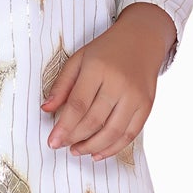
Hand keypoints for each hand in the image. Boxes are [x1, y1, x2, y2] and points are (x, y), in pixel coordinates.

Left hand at [40, 4, 175, 157]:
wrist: (142, 39)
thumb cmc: (106, 50)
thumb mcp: (79, 59)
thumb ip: (62, 85)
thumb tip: (45, 109)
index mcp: (97, 68)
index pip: (78, 105)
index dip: (64, 127)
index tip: (53, 142)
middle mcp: (118, 83)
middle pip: (94, 121)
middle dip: (75, 138)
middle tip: (62, 146)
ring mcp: (135, 95)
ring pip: (112, 132)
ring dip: (92, 147)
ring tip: (78, 151)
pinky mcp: (147, 105)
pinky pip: (130, 134)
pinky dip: (113, 148)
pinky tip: (98, 153)